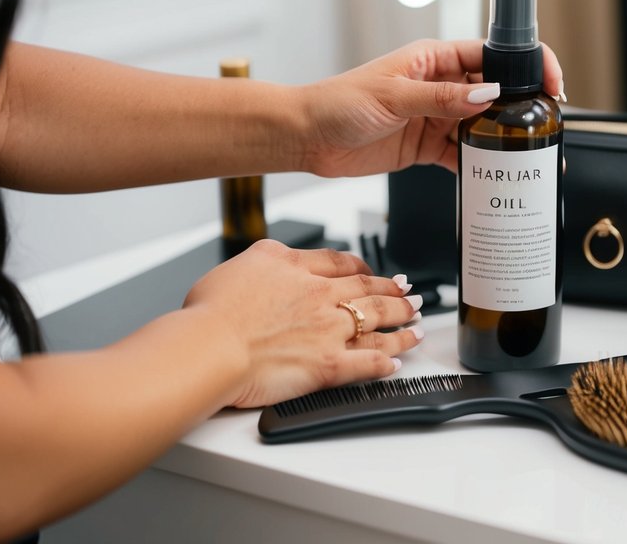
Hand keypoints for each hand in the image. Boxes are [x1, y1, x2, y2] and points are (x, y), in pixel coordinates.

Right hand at [184, 240, 422, 407]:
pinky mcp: (329, 365)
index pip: (341, 263)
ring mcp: (328, 331)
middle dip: (394, 293)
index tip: (372, 271)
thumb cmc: (213, 312)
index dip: (363, 267)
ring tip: (416, 324)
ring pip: (378, 323)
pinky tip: (396, 364)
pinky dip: (386, 364)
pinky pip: (368, 364)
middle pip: (369, 290)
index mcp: (297, 268)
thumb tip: (279, 262)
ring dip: (402, 324)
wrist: (210, 347)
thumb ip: (269, 260)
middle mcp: (320, 296)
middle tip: (410, 295)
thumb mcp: (242, 263)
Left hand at [298, 38, 563, 176]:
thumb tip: (486, 94)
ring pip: (482, 126)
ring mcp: (435, 116)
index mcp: (433, 59)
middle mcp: (439, 85)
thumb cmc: (338, 102)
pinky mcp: (426, 145)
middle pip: (495, 92)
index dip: (525, 63)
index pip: (491, 54)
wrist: (306, 137)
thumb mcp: (392, 97)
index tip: (549, 81)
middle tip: (547, 125)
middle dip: (521, 107)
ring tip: (528, 157)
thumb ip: (440, 98)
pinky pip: (462, 155)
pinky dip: (479, 166)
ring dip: (503, 141)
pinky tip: (494, 177)